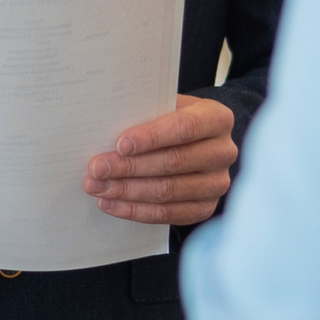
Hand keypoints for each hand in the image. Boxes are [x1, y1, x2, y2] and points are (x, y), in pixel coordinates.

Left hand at [83, 95, 237, 225]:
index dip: (152, 137)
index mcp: (217, 118)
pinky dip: (135, 210)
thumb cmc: (173, 120)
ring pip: (168, 191)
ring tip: (97, 187)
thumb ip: (146, 112)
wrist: (196, 143)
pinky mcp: (205, 208)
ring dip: (127, 191)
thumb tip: (106, 124)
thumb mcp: (166, 106)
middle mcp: (223, 152)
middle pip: (173, 162)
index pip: (185, 128)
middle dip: (129, 167)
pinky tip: (111, 203)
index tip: (121, 144)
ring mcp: (217, 183)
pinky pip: (168, 214)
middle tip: (97, 168)